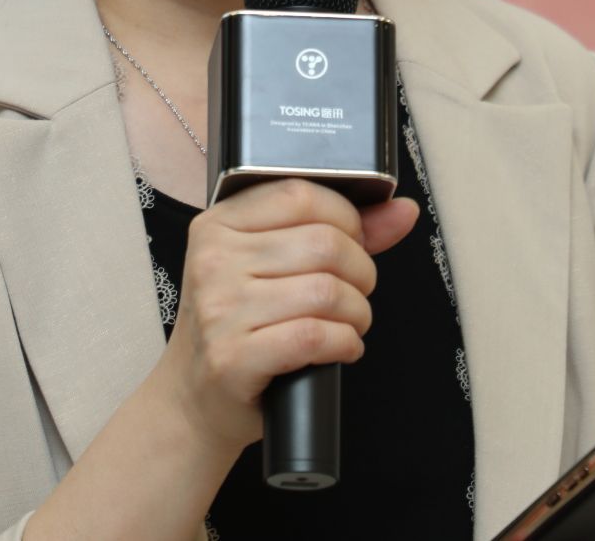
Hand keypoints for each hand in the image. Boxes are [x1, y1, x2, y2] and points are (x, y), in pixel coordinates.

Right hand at [149, 178, 419, 454]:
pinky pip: (315, 337)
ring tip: (350, 324)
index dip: (346, 219)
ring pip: (326, 291)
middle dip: (361, 273)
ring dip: (357, 313)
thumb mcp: (270, 266)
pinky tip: (342, 348)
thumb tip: (402, 210)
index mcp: (218, 225)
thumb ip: (338, 232)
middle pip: (324, 244)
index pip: (301, 196)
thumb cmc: (237, 326)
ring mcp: (220, 309)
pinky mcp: (233, 357)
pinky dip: (345, 344)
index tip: (353, 244)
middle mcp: (213, 260)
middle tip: (356, 294)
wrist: (192, 398)